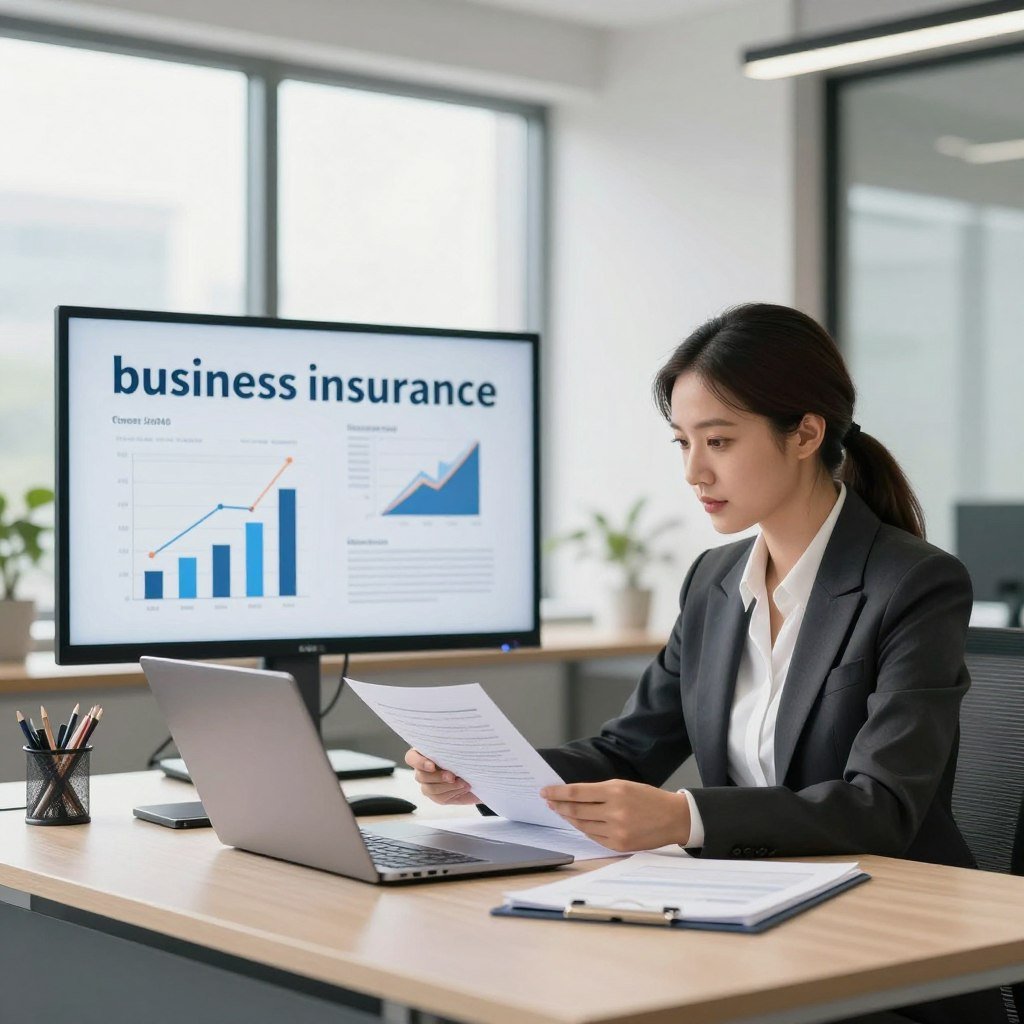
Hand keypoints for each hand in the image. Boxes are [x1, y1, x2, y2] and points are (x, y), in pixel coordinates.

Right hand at [404, 748, 479, 804]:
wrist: (478, 771)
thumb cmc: (468, 754)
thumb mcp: (460, 748)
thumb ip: (452, 747)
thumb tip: (450, 746)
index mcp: (424, 752)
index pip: (411, 758)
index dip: (419, 763)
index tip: (432, 766)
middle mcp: (423, 769)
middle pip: (420, 776)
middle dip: (438, 777)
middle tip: (453, 776)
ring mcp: (428, 784)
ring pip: (429, 789)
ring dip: (448, 786)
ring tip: (464, 783)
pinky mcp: (437, 795)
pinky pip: (440, 797)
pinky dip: (453, 792)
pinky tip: (464, 787)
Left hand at [540, 780, 690, 852]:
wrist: (674, 818)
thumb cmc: (648, 798)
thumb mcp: (624, 786)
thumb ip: (600, 792)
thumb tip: (573, 796)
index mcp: (615, 791)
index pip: (577, 792)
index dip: (558, 792)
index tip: (545, 791)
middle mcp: (615, 811)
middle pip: (576, 810)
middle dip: (558, 805)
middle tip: (548, 801)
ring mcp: (617, 830)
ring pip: (582, 825)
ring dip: (568, 818)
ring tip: (560, 811)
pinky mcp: (619, 845)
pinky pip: (594, 837)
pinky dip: (583, 829)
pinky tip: (577, 823)